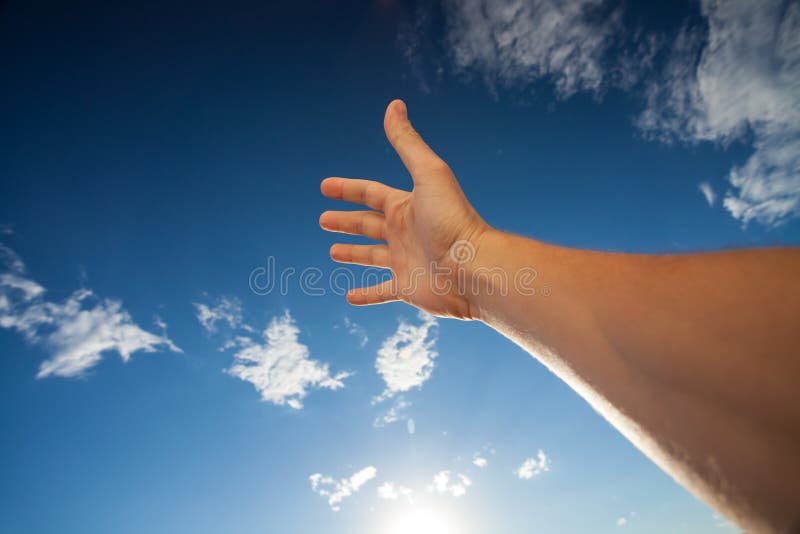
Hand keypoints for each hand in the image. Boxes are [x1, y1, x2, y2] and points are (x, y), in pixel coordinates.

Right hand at [320, 99, 488, 318]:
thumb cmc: (452, 220)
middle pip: (368, 224)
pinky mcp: (408, 289)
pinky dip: (366, 295)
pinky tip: (349, 296)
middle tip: (323, 220)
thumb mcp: (428, 174)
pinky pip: (381, 292)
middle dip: (346, 221)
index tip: (325, 186)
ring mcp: (405, 262)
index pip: (371, 193)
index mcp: (406, 207)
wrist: (473, 269)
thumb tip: (394, 105)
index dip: (347, 189)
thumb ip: (407, 143)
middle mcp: (404, 233)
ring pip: (372, 257)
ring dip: (352, 253)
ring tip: (333, 252)